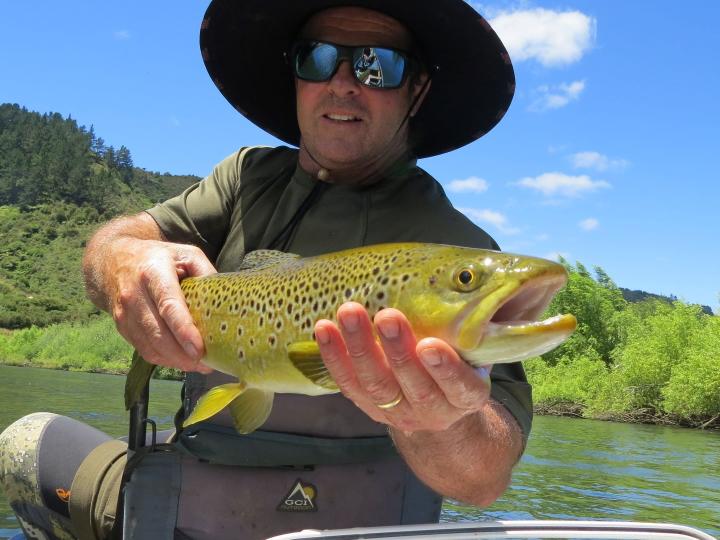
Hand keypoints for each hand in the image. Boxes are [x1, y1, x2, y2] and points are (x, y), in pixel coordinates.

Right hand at [109, 237, 215, 372]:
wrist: (113, 261)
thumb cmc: (158, 257)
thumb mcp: (185, 253)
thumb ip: (205, 272)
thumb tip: (226, 299)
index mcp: (153, 272)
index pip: (168, 305)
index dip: (183, 329)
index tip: (199, 349)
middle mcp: (134, 295)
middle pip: (158, 333)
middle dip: (183, 354)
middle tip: (207, 365)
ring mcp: (124, 314)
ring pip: (150, 347)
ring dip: (176, 361)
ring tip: (199, 365)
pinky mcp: (122, 327)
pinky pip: (144, 350)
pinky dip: (165, 360)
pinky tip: (182, 361)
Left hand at [314, 302, 491, 432]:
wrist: (440, 405)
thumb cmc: (461, 360)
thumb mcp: (476, 351)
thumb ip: (473, 329)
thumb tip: (475, 285)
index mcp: (467, 396)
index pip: (460, 387)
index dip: (445, 369)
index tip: (431, 344)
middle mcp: (434, 410)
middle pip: (413, 384)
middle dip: (397, 350)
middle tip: (387, 315)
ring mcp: (399, 412)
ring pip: (376, 384)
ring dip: (360, 346)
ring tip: (350, 311)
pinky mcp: (370, 407)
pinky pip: (348, 384)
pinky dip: (334, 356)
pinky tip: (324, 327)